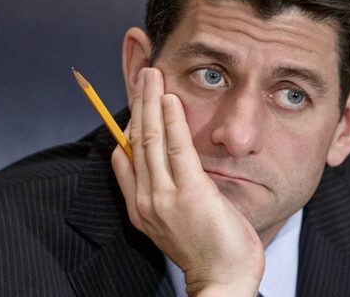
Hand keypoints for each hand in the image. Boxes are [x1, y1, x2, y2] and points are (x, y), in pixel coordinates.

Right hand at [111, 67, 263, 296]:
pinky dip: (170, 121)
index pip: (127, 155)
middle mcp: (146, 200)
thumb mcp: (179, 219)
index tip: (137, 97)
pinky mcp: (189, 193)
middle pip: (135, 140)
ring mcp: (164, 197)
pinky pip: (177, 149)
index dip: (129, 122)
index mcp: (142, 206)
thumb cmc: (208, 249)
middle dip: (138, 103)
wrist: (223, 280)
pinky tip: (169, 99)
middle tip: (142, 73)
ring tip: (151, 74)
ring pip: (150, 139)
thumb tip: (167, 162)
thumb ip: (169, 190)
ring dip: (150, 102)